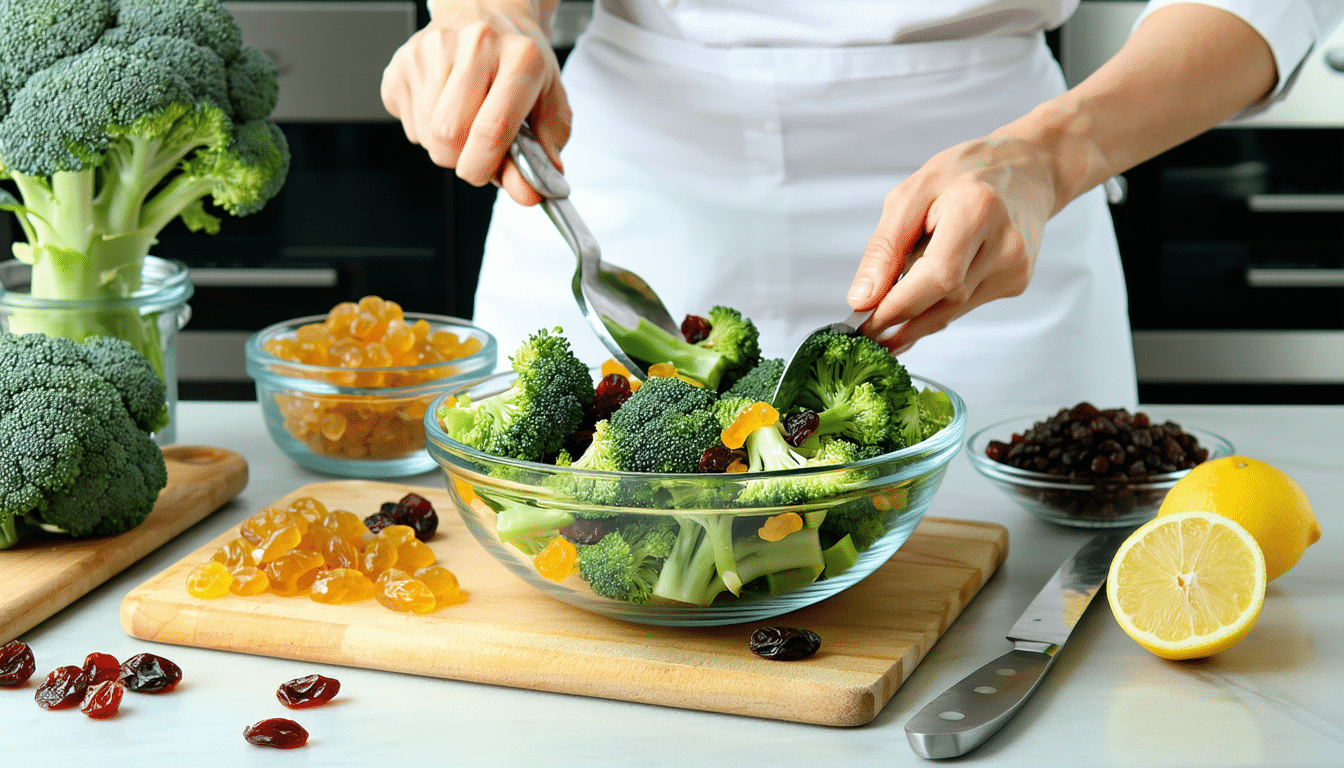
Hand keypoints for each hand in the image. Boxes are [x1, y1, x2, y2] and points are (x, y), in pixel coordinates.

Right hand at [380, 1, 569, 204]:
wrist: (487, 12)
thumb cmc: (518, 61)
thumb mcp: (550, 100)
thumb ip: (546, 150)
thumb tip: (529, 191)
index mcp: (520, 57)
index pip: (491, 130)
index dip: (486, 167)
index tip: (489, 175)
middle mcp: (476, 46)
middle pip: (448, 137)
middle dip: (462, 160)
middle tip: (477, 149)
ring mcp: (433, 49)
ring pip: (426, 134)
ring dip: (445, 145)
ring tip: (464, 120)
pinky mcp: (403, 59)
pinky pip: (405, 121)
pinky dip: (423, 128)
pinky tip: (442, 105)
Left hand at [847, 132, 1059, 353]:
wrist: (1025, 169)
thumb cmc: (962, 175)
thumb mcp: (910, 195)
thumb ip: (885, 248)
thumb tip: (862, 299)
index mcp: (977, 209)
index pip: (937, 276)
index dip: (897, 306)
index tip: (863, 323)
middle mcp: (1005, 243)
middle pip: (945, 301)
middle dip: (900, 320)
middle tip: (865, 332)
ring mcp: (1016, 267)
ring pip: (953, 312)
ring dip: (914, 321)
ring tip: (884, 323)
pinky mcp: (1016, 282)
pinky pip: (965, 307)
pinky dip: (936, 308)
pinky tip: (919, 302)